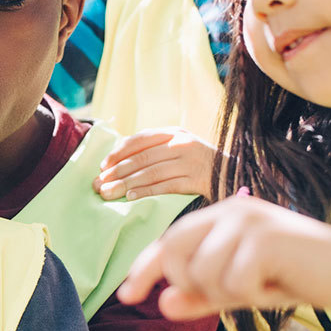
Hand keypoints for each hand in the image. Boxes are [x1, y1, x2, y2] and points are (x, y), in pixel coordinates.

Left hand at [94, 128, 217, 200]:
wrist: (232, 173)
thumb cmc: (197, 162)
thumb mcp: (178, 146)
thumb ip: (154, 148)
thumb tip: (117, 159)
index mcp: (173, 132)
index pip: (139, 139)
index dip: (118, 152)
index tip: (102, 166)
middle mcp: (181, 144)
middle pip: (142, 158)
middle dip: (116, 172)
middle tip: (98, 184)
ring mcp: (190, 161)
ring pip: (150, 173)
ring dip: (126, 184)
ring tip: (109, 193)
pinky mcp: (196, 179)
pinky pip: (165, 186)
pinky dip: (146, 192)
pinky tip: (131, 198)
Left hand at [118, 196, 330, 320]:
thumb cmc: (295, 276)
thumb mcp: (239, 290)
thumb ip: (201, 295)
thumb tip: (162, 304)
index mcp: (221, 215)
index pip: (168, 242)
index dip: (144, 269)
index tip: (127, 296)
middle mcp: (230, 210)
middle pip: (175, 255)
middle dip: (192, 286)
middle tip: (232, 292)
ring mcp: (247, 221)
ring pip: (202, 274)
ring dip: (229, 293)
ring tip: (262, 286)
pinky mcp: (265, 239)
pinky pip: (233, 285)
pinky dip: (252, 296)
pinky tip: (277, 285)